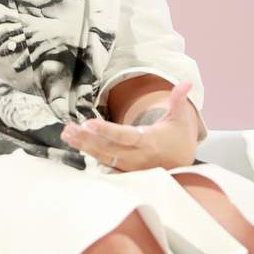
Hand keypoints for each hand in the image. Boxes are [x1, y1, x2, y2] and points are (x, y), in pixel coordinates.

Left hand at [59, 80, 198, 171]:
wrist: (183, 164)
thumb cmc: (179, 138)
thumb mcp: (181, 119)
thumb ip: (179, 100)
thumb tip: (186, 82)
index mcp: (149, 142)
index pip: (124, 136)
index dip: (106, 131)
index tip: (89, 123)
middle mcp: (136, 156)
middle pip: (108, 149)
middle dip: (87, 139)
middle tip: (69, 129)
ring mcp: (129, 166)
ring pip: (103, 157)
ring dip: (84, 146)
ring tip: (67, 134)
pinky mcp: (124, 170)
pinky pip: (104, 164)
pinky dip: (90, 155)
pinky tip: (75, 145)